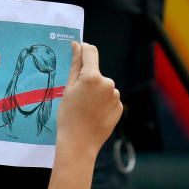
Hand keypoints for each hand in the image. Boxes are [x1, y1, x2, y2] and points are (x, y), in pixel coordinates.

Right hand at [55, 42, 122, 158]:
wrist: (79, 144)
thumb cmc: (69, 115)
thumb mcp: (68, 88)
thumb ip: (75, 64)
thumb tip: (77, 45)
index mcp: (92, 76)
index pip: (90, 51)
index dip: (83, 50)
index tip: (77, 55)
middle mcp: (108, 83)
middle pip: (96, 72)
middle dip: (88, 78)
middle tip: (77, 96)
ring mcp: (115, 96)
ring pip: (104, 86)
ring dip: (96, 91)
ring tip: (86, 108)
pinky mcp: (120, 107)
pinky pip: (110, 98)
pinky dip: (103, 102)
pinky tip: (94, 114)